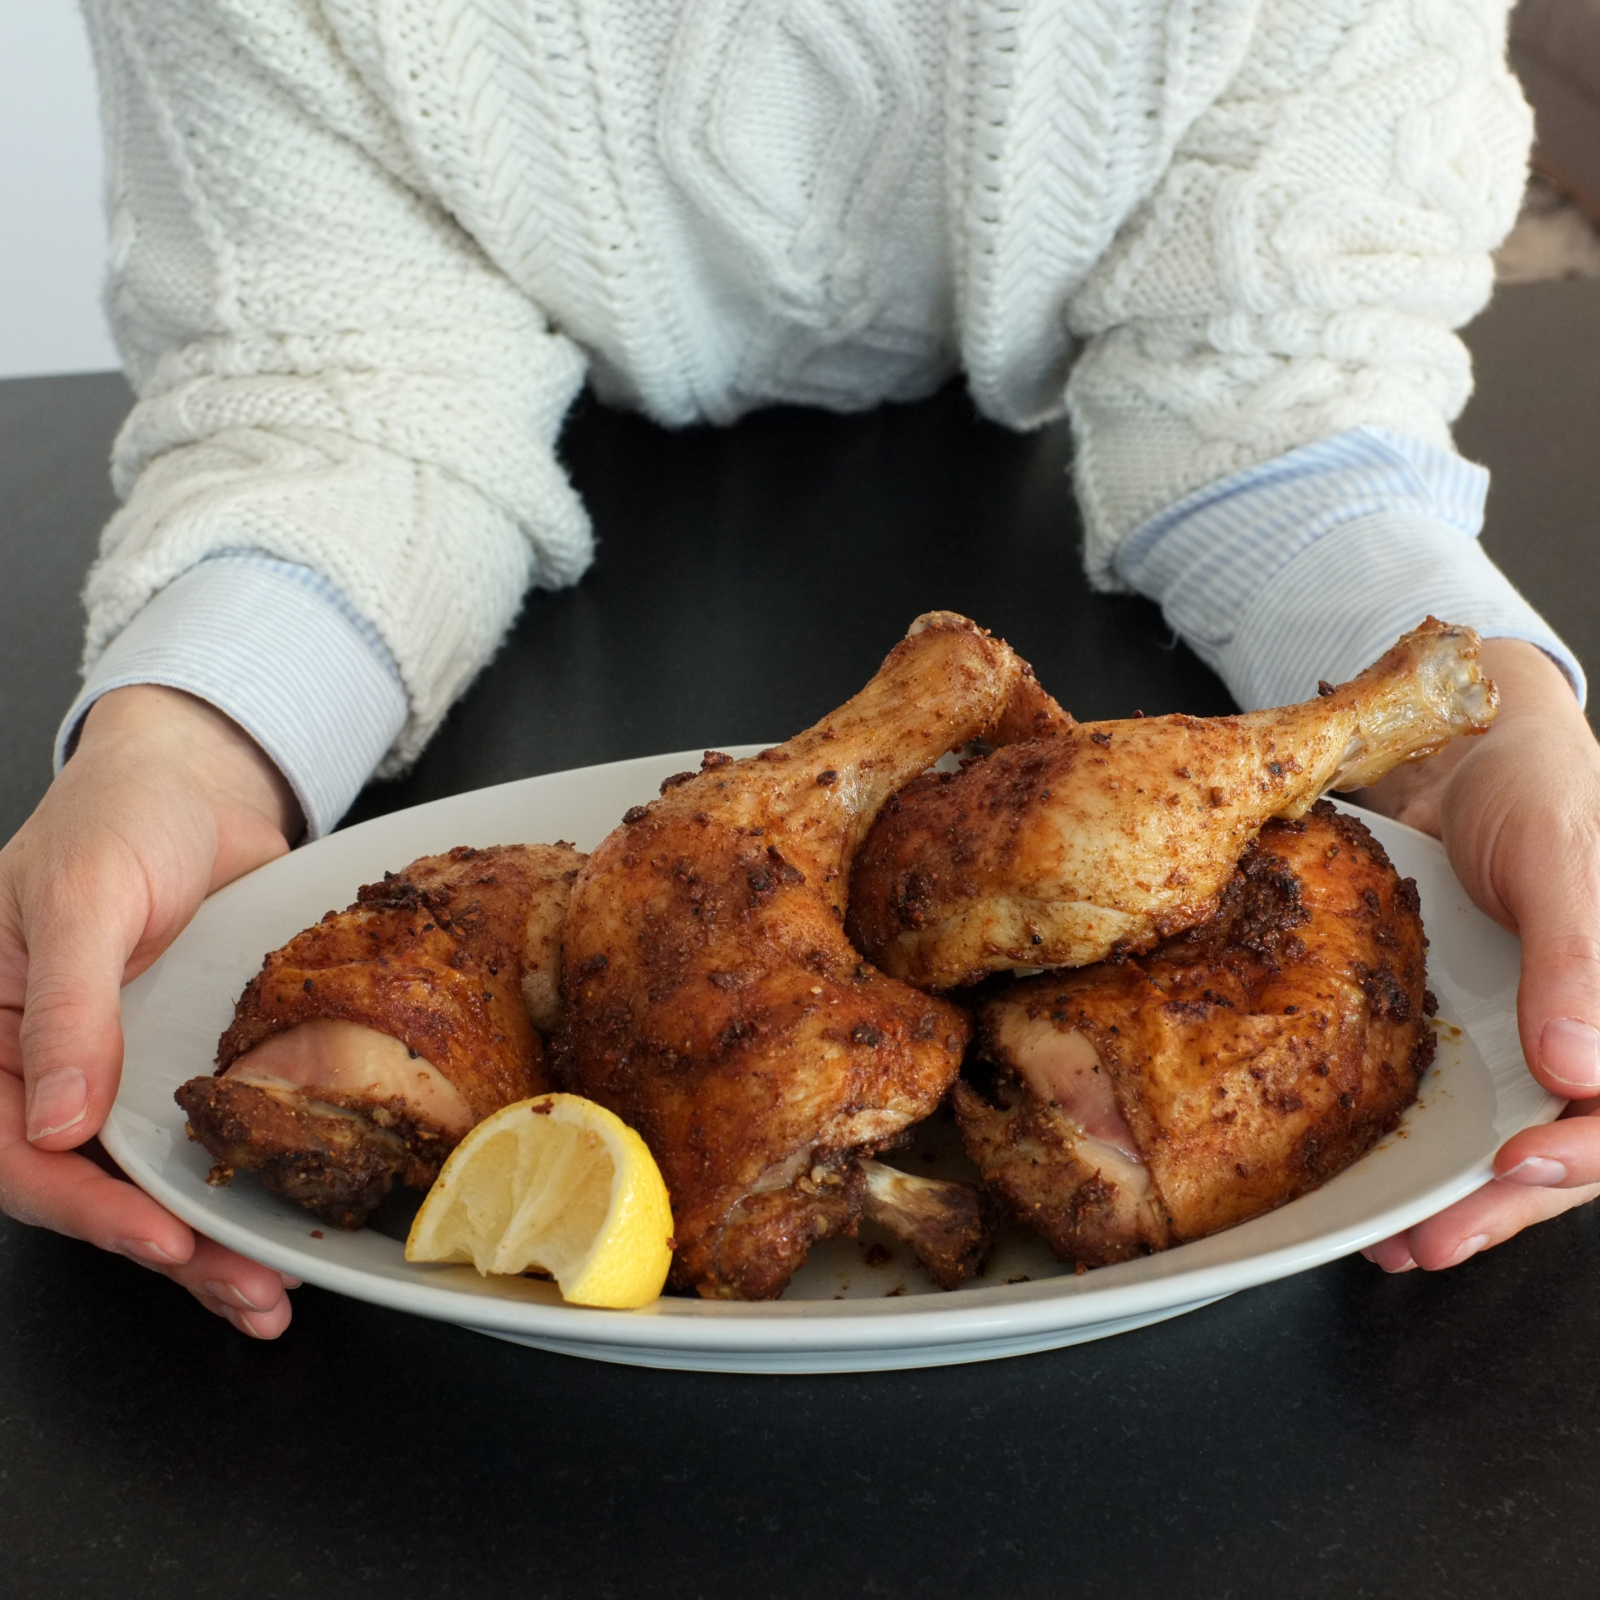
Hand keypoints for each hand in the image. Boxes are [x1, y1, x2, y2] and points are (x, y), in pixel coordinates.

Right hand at [0, 686, 304, 1333]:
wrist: (202, 784)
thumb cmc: (119, 817)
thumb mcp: (83, 898)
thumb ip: (70, 1007)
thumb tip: (57, 1124)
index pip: (13, 1150)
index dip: (82, 1206)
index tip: (158, 1238)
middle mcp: (47, 1069)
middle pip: (86, 1187)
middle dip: (162, 1249)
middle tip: (243, 1292)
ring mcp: (119, 1074)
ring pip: (146, 1180)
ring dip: (206, 1246)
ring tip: (270, 1297)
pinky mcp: (182, 1069)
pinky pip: (201, 1141)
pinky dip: (236, 1187)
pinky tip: (283, 1232)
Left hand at [1360, 638, 1599, 1270]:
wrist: (1456, 752)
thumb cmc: (1536, 790)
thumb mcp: (1560, 858)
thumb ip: (1577, 954)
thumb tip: (1577, 1069)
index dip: (1586, 1152)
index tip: (1518, 1166)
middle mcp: (1596, 1033)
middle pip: (1576, 1146)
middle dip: (1508, 1202)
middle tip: (1433, 1237)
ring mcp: (1536, 1042)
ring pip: (1519, 1144)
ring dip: (1465, 1200)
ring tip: (1397, 1240)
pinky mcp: (1474, 1038)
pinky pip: (1461, 1110)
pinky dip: (1425, 1155)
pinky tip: (1375, 1192)